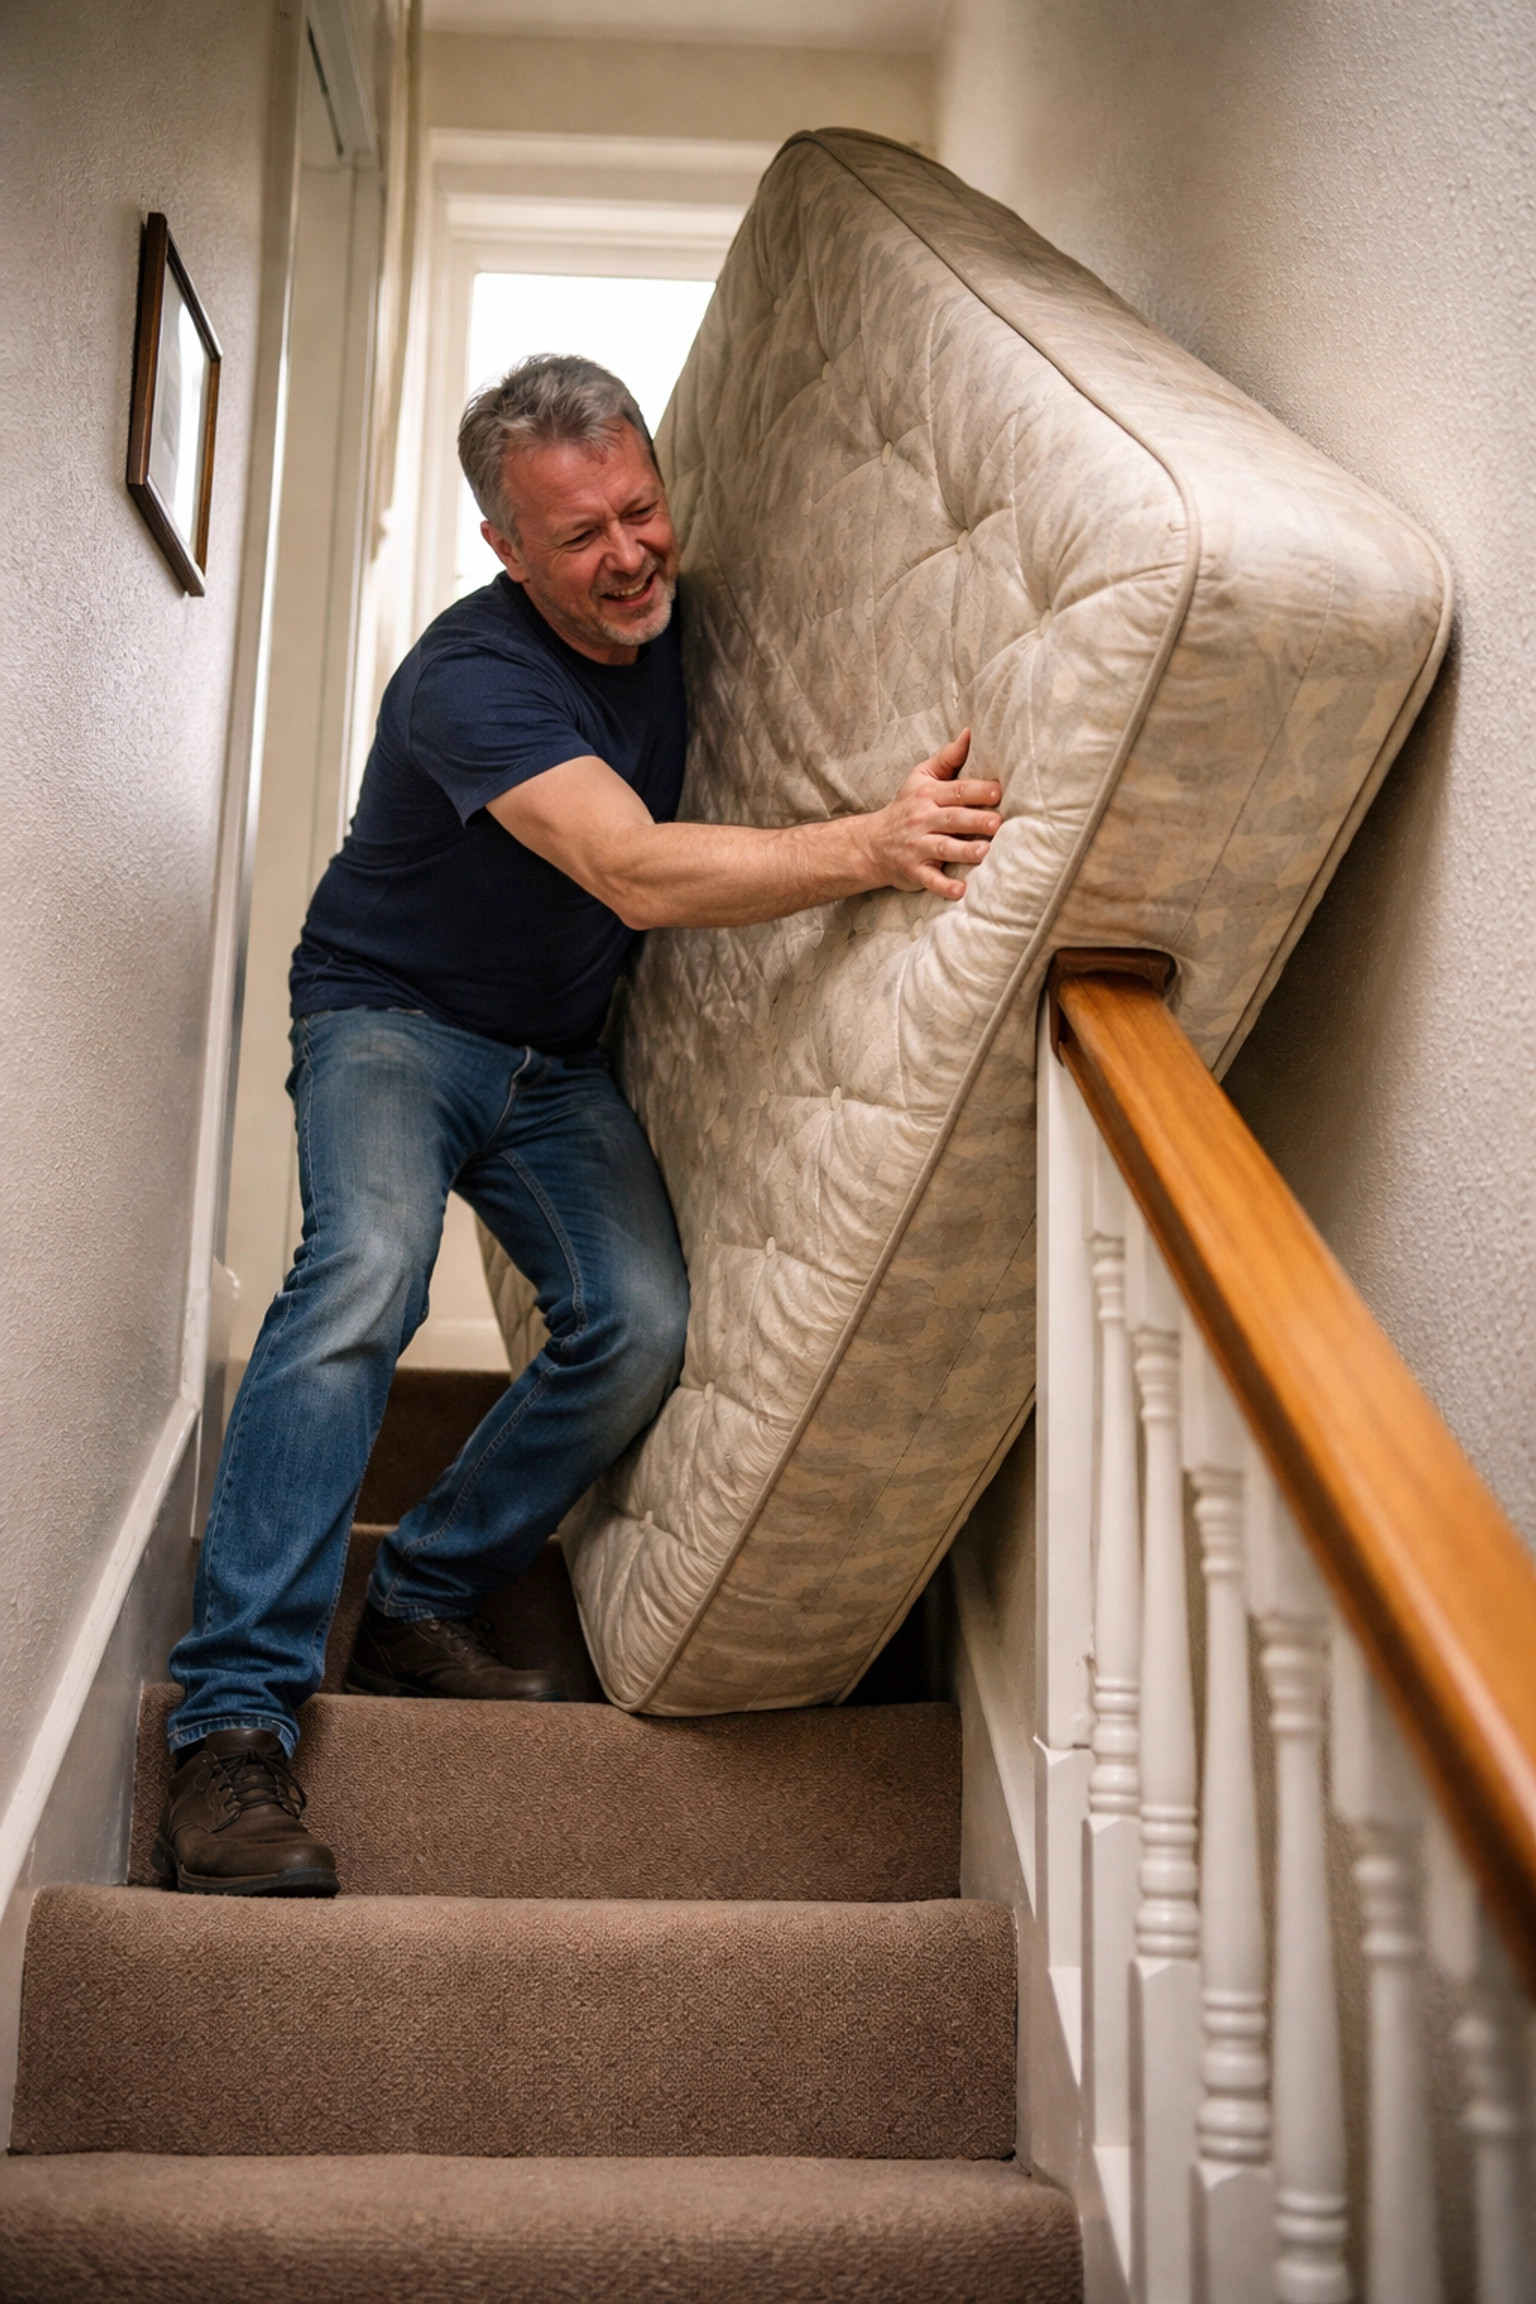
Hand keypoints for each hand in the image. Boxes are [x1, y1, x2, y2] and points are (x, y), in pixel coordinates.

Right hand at [862, 731, 1001, 900]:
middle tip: (998, 822)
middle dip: (975, 820)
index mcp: (928, 795)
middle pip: (952, 818)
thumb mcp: (921, 778)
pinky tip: (961, 891)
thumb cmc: (906, 808)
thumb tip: (970, 733)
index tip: (998, 791)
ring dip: (963, 851)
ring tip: (984, 852)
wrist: (872, 844)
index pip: (956, 791)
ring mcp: (917, 846)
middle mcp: (923, 819)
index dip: (977, 790)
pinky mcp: (914, 870)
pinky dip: (944, 886)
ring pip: (942, 847)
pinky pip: (930, 879)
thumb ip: (948, 758)